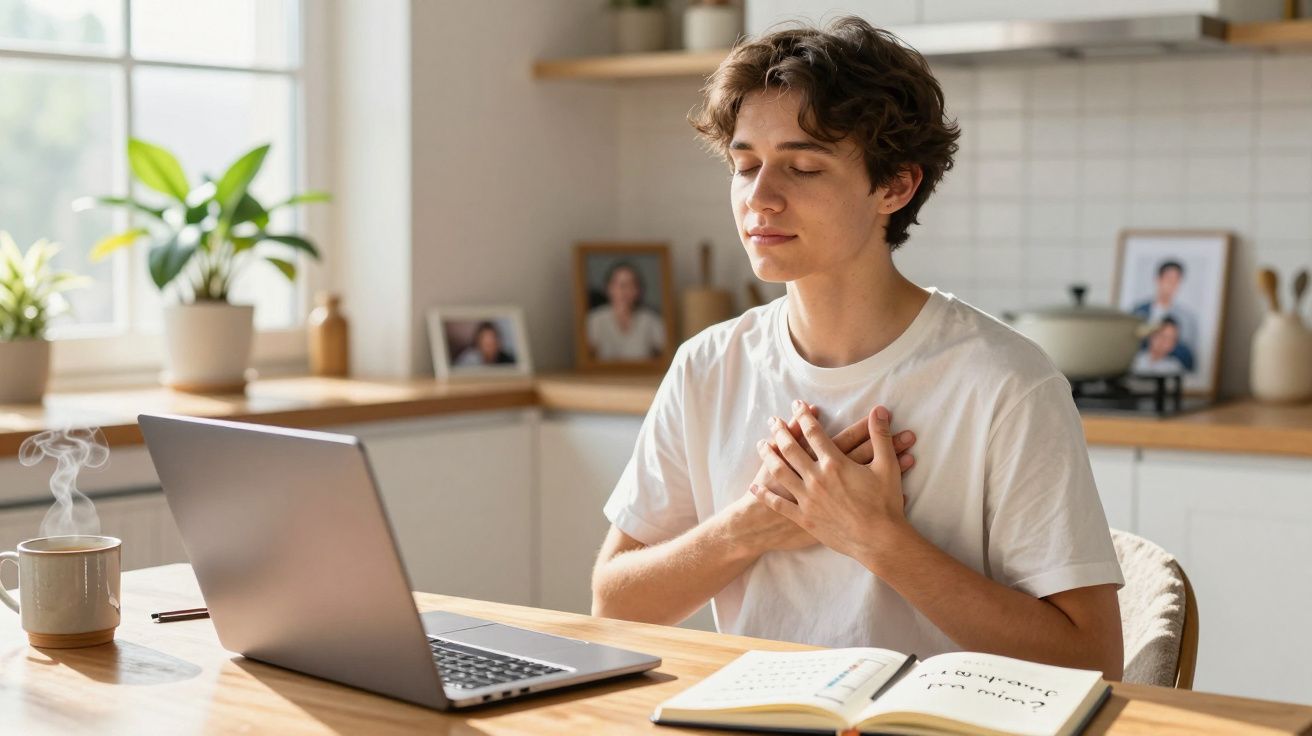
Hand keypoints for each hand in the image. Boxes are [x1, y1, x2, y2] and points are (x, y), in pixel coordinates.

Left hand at [750, 404, 908, 563]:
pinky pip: (778, 504)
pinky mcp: (804, 518)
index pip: (814, 432)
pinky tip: (754, 486)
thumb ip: (880, 436)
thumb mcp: (887, 466)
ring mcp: (807, 499)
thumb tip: (879, 410)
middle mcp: (816, 478)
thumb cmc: (885, 504)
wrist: (879, 540)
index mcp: (834, 463)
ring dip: (768, 456)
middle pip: (791, 449)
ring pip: (780, 472)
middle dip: (780, 431)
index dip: (804, 416)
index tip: (796, 405)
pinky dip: (764, 495)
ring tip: (760, 444)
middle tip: (772, 420)